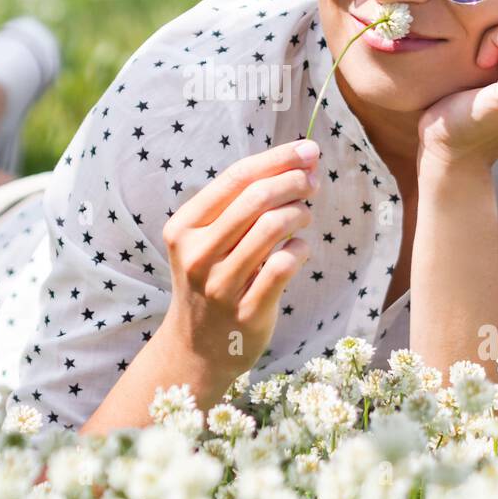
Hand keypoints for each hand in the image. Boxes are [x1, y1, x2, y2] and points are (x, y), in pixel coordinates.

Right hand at [160, 139, 318, 376]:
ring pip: (272, 228)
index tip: (307, 149)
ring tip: (304, 215)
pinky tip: (298, 249)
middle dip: (294, 181)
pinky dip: (300, 249)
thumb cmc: (212, 279)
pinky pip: (284, 265)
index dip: (276, 159)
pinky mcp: (246, 311)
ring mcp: (220, 285)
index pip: (235, 178)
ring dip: (299, 213)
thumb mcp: (209, 240)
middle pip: (256, 198)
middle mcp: (197, 254)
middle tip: (313, 182)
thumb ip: (244, 203)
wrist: (197, 348)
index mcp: (184, 228)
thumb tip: (301, 160)